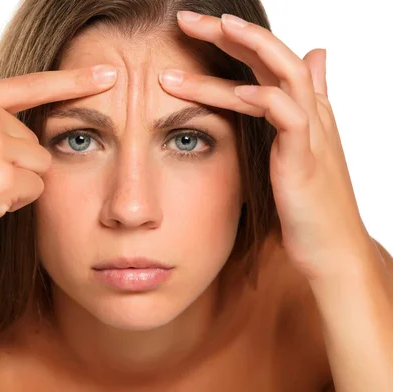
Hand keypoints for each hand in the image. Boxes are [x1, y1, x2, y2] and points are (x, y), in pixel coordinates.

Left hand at [158, 11, 376, 279]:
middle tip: (184, 18)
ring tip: (196, 36)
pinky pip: (285, 115)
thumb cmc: (304, 206)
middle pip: (270, 54)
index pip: (266, 59)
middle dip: (227, 32)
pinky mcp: (304, 157)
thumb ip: (290, 110)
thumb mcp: (292, 153)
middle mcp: (307, 111)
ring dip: (236, 53)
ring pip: (276, 75)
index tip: (191, 28)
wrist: (329, 249)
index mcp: (299, 110)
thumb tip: (312, 61)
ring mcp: (309, 132)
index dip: (233, 38)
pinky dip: (261, 98)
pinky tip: (234, 91)